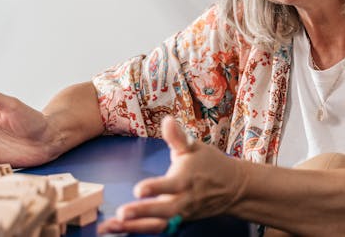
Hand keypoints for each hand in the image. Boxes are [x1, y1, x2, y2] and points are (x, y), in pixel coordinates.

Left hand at [97, 116, 248, 234]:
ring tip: (111, 225)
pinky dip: (137, 229)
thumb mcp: (195, 147)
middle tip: (122, 213)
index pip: (171, 185)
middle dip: (142, 212)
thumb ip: (177, 137)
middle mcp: (184, 200)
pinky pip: (157, 228)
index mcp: (187, 179)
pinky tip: (117, 229)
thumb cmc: (210, 164)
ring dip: (135, 227)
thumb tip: (167, 120)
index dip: (155, 189)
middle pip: (163, 210)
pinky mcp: (177, 221)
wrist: (233, 188)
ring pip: (158, 224)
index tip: (139, 190)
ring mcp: (181, 214)